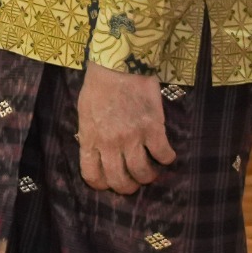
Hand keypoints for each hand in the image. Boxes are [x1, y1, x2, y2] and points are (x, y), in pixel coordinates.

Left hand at [76, 64, 176, 193]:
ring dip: (148, 176)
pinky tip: (166, 155)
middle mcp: (110, 143)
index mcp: (91, 139)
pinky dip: (167, 159)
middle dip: (127, 187)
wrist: (119, 65)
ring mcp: (132, 137)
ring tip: (151, 172)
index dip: (102, 184)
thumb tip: (96, 150)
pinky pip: (163, 154)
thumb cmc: (99, 85)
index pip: (92, 175)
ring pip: (142, 172)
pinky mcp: (153, 128)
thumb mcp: (85, 112)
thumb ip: (90, 134)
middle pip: (119, 180)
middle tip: (134, 182)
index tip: (109, 183)